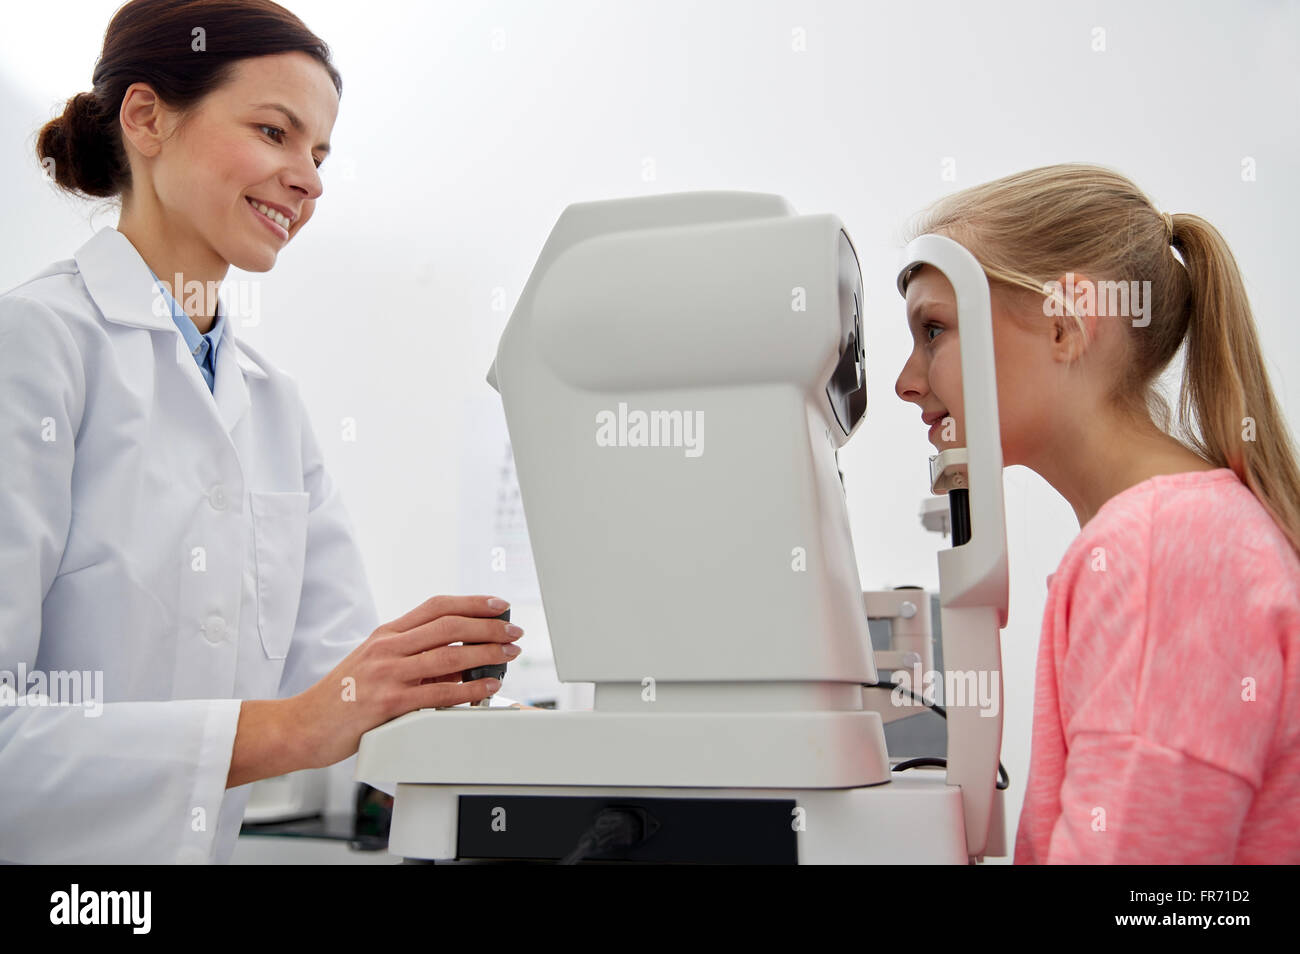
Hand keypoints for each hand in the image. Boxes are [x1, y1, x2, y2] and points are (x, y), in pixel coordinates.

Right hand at [289, 594, 522, 768]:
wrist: (301, 726)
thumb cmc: (340, 698)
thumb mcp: (374, 664)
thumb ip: (413, 656)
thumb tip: (462, 658)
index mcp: (385, 634)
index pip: (436, 607)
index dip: (472, 602)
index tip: (499, 605)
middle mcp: (387, 649)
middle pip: (449, 626)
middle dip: (489, 627)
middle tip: (514, 632)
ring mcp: (387, 675)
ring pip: (449, 656)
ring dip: (486, 654)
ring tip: (509, 656)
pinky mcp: (388, 704)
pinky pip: (438, 693)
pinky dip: (469, 689)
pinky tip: (486, 687)